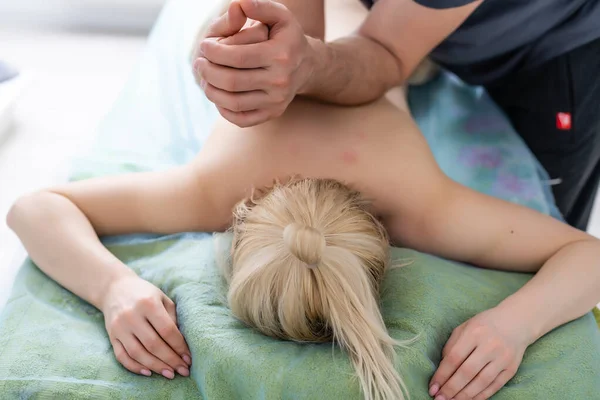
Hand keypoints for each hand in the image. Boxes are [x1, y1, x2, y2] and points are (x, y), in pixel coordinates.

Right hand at [102, 275, 191, 378]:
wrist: (114, 288)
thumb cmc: (145, 294)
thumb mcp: (162, 298)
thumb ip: (172, 317)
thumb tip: (182, 343)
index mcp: (148, 303)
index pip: (166, 330)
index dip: (179, 346)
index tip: (188, 357)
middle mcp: (132, 316)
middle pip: (153, 344)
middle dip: (170, 360)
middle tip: (183, 370)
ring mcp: (119, 327)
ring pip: (137, 353)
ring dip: (155, 366)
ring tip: (170, 373)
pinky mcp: (111, 335)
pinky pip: (122, 356)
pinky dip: (135, 367)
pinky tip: (148, 372)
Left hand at [193, 0, 313, 126]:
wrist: (307, 65)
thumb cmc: (286, 37)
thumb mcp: (279, 15)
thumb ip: (259, 7)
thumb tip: (238, 5)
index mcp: (280, 55)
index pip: (237, 57)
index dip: (213, 52)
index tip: (204, 46)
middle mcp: (280, 81)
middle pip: (232, 82)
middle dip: (208, 72)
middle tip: (199, 63)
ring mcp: (277, 101)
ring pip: (233, 102)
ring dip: (211, 91)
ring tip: (204, 78)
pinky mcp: (272, 114)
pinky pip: (241, 119)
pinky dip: (223, 110)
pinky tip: (218, 95)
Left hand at [429, 307, 530, 399]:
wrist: (515, 322)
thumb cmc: (483, 325)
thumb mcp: (464, 328)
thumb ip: (451, 346)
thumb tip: (441, 370)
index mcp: (474, 332)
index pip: (454, 358)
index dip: (442, 375)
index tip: (432, 387)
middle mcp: (490, 345)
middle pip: (467, 372)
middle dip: (451, 388)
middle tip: (439, 398)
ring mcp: (502, 358)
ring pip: (481, 382)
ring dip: (464, 396)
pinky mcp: (511, 368)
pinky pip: (494, 386)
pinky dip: (480, 396)